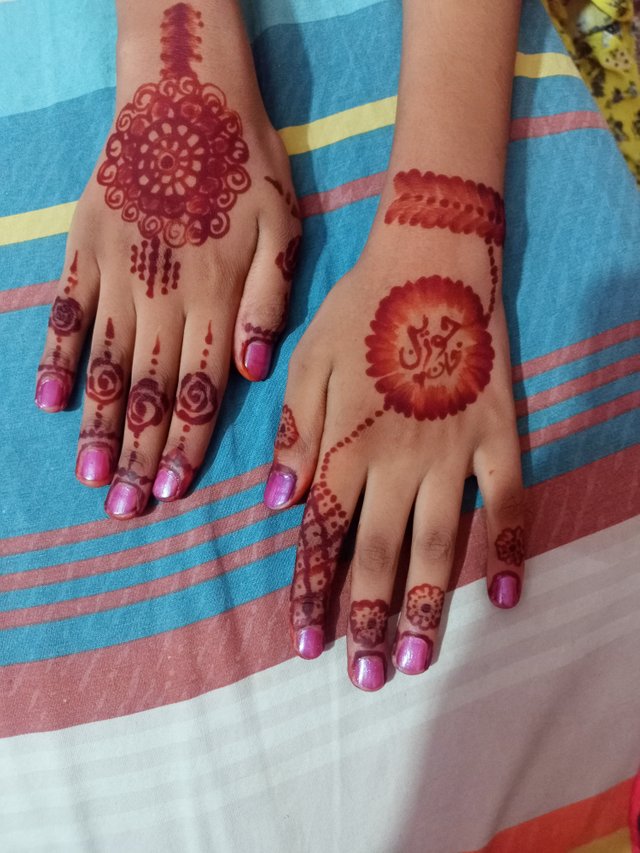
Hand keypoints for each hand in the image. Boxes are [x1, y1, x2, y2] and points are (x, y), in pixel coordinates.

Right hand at [34, 2, 300, 518]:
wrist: (187, 96)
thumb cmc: (248, 166)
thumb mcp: (285, 228)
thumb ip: (269, 302)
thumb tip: (252, 373)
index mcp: (218, 298)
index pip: (199, 390)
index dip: (185, 445)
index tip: (171, 493)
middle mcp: (166, 297)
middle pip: (152, 391)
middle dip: (141, 455)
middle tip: (126, 508)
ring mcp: (119, 274)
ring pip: (109, 365)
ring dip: (100, 425)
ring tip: (92, 477)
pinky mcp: (85, 249)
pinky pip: (67, 313)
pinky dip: (57, 358)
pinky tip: (51, 402)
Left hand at [265, 170, 524, 690]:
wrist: (432, 258)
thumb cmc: (360, 308)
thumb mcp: (307, 362)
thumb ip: (295, 434)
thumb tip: (278, 504)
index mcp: (346, 441)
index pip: (323, 532)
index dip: (312, 590)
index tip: (305, 642)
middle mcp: (398, 458)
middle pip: (378, 551)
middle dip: (365, 616)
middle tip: (363, 677)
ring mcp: (454, 449)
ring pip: (439, 542)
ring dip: (425, 603)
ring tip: (414, 659)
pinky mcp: (500, 433)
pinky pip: (510, 499)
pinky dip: (511, 547)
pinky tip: (506, 597)